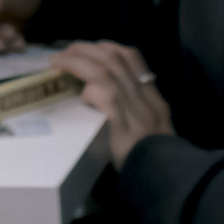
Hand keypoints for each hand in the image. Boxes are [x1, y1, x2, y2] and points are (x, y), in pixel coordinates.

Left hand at [50, 41, 175, 168]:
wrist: (165, 176)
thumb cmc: (156, 160)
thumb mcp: (154, 129)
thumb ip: (137, 112)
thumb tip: (110, 101)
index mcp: (153, 96)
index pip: (132, 56)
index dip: (107, 48)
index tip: (91, 49)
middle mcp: (145, 96)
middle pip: (114, 57)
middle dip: (86, 49)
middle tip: (66, 52)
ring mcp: (135, 107)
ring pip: (104, 68)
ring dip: (77, 61)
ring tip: (58, 62)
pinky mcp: (123, 121)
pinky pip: (102, 94)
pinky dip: (87, 91)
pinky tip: (79, 96)